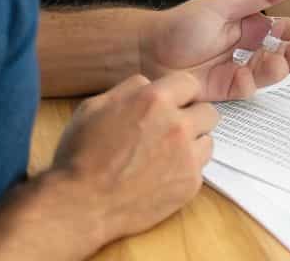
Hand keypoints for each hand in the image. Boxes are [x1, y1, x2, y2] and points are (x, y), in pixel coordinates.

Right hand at [48, 71, 215, 242]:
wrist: (82, 205)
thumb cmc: (81, 155)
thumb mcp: (94, 107)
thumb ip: (129, 89)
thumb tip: (149, 84)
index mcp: (154, 101)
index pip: (190, 84)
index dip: (179, 94)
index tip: (172, 104)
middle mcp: (178, 125)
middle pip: (207, 111)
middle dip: (191, 117)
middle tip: (169, 130)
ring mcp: (187, 156)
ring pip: (208, 139)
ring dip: (192, 143)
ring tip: (165, 154)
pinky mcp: (190, 183)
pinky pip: (200, 167)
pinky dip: (185, 169)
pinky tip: (161, 175)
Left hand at [140, 0, 289, 100]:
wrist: (146, 50)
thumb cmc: (182, 24)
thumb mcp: (227, 3)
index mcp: (251, 25)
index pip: (284, 30)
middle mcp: (247, 48)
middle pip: (283, 53)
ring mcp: (237, 69)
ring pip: (269, 72)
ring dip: (278, 68)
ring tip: (277, 63)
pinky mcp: (225, 89)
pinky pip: (247, 89)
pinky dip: (251, 83)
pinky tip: (244, 75)